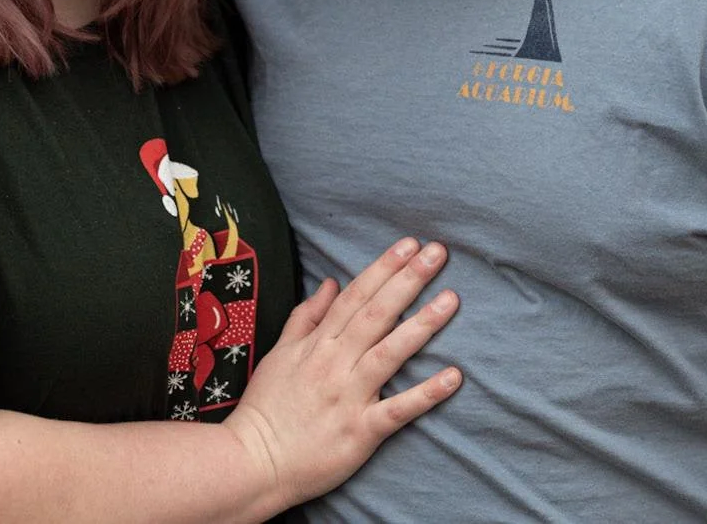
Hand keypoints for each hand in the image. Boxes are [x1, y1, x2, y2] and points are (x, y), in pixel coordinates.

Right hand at [222, 238, 461, 510]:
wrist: (253, 462)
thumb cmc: (265, 408)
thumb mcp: (279, 353)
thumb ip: (306, 317)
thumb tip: (330, 283)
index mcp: (316, 344)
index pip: (354, 296)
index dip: (383, 268)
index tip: (409, 244)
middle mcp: (334, 363)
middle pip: (376, 314)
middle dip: (407, 281)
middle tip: (437, 253)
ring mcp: (349, 396)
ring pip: (390, 353)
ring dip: (422, 325)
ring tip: (451, 300)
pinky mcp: (361, 431)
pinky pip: (398, 410)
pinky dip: (426, 394)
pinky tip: (454, 376)